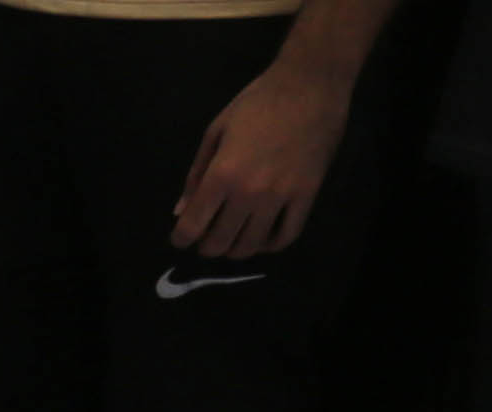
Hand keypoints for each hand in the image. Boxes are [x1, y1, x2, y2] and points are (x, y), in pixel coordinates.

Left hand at [171, 52, 346, 259]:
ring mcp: (280, 197)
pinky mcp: (307, 195)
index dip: (181, 239)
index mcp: (222, 174)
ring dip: (235, 249)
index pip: (193, 226)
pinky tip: (262, 236)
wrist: (311, 84)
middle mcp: (249, 192)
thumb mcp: (216, 130)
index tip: (181, 238)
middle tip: (206, 236)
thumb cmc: (259, 101)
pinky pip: (286, 236)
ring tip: (232, 236)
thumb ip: (196, 174)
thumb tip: (181, 211)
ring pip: (251, 246)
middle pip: (219, 243)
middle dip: (206, 247)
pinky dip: (269, 245)